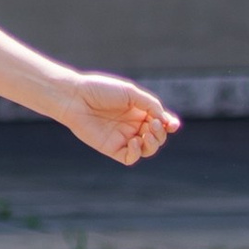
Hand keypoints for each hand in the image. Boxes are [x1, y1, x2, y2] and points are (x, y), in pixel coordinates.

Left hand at [54, 75, 179, 166]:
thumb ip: (150, 105)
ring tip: (147, 134)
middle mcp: (132, 125)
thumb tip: (165, 119)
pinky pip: (130, 157)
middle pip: (157, 136)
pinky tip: (135, 142)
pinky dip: (137, 153)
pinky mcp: (112, 148)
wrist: (75, 97)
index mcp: (138, 110)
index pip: (160, 121)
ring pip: (147, 149)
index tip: (173, 124)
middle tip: (154, 124)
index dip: (169, 124)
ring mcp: (123, 137)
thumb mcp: (130, 93)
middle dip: (160, 133)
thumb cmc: (101, 90)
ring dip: (153, 144)